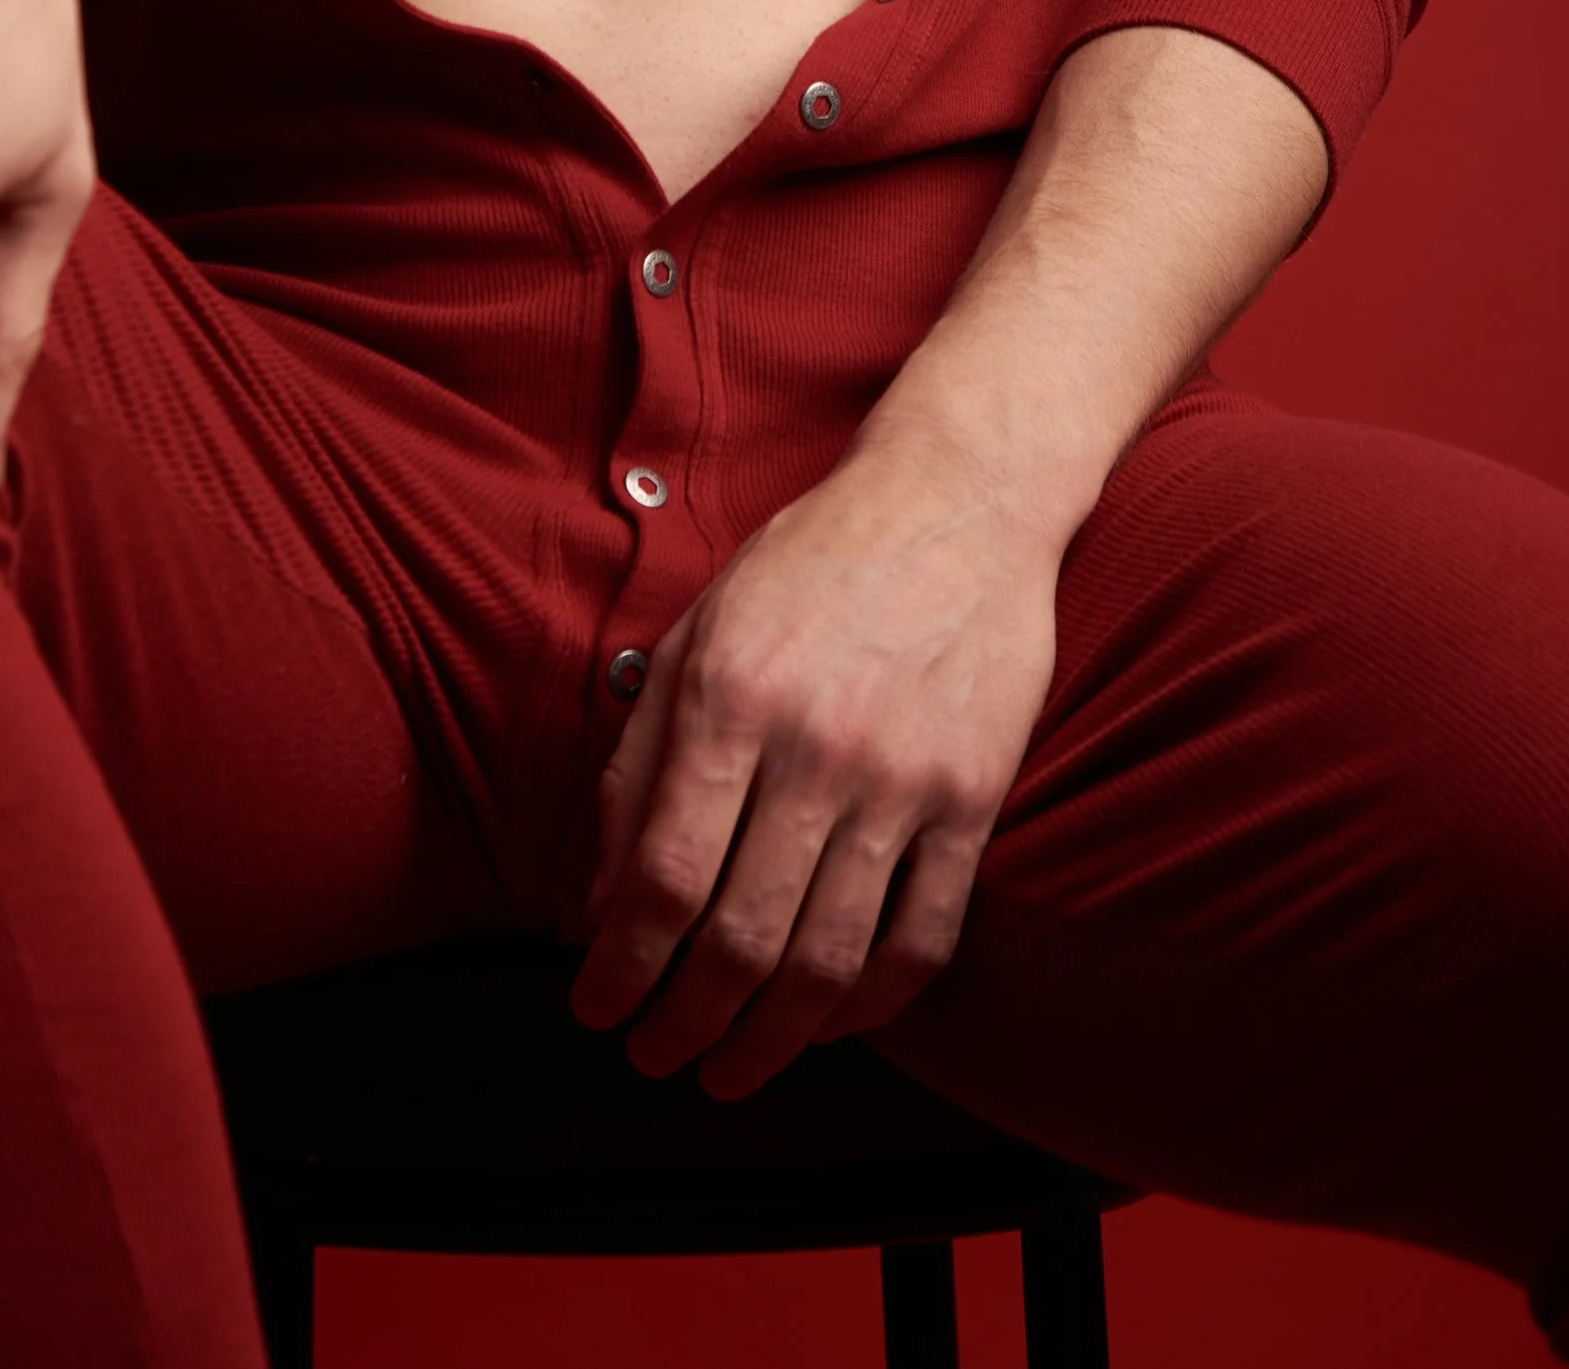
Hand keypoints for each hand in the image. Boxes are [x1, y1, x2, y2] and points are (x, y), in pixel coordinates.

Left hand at [565, 412, 1061, 1097]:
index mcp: (728, 697)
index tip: (594, 1009)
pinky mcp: (974, 798)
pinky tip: (828, 1022)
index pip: (659, 879)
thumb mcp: (694, 635)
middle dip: (682, 1025)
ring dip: (769, 1044)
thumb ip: (636, 767)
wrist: (956, 499)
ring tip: (729, 1069)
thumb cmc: (808, 565)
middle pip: (740, 941)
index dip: (618, 969)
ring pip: (829, 962)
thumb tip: (597, 906)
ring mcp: (903, 778)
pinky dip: (870, 1006)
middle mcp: (814, 745)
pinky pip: (923, 940)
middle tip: (655, 1057)